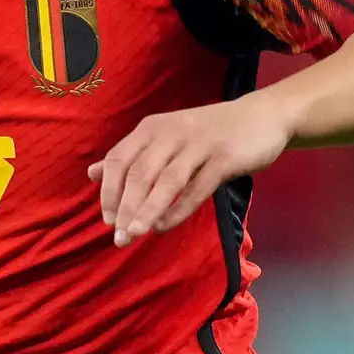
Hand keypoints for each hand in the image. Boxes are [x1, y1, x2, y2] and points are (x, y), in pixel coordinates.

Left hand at [90, 98, 290, 245]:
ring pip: (166, 182)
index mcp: (152, 128)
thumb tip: (92, 173)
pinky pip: (196, 188)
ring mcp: (198, 144)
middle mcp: (171, 133)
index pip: (119, 159)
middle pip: (139, 173)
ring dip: (147, 211)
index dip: (109, 191)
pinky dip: (178, 209)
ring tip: (134, 235)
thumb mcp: (165, 137)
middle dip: (125, 208)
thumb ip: (130, 156)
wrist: (262, 117)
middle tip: (118, 237)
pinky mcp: (224, 158)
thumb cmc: (208, 133)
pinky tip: (164, 227)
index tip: (108, 220)